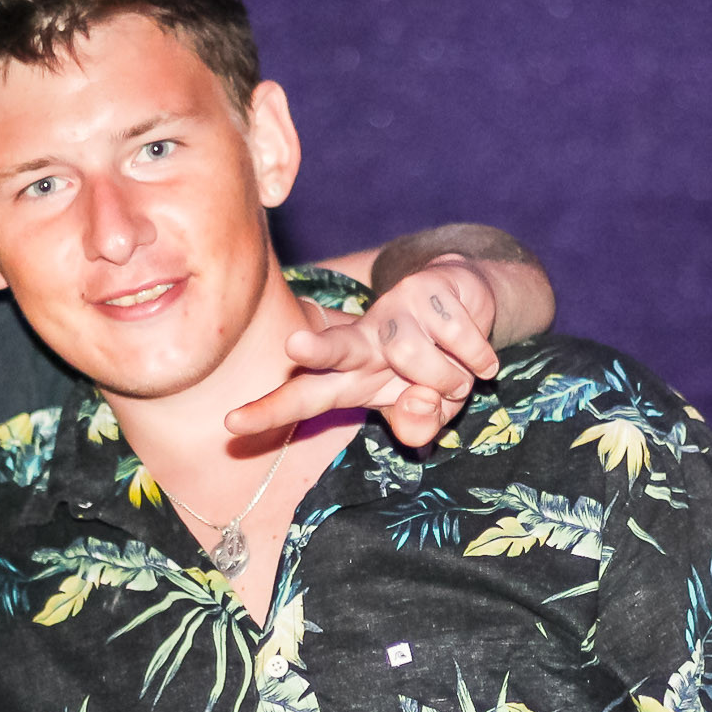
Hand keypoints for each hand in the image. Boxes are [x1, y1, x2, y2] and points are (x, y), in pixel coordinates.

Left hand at [230, 257, 500, 446]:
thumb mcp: (429, 410)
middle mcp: (365, 341)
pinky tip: (479, 356)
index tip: (232, 424)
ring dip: (452, 379)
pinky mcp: (430, 288)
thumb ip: (420, 423)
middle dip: (317, 349)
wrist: (469, 303)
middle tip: (293, 347)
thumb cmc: (438, 367)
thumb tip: (421, 401)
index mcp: (352, 377)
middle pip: (336, 347)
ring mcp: (396, 309)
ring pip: (418, 357)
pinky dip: (478, 359)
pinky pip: (460, 341)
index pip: (305, 396)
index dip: (271, 410)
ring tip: (462, 376)